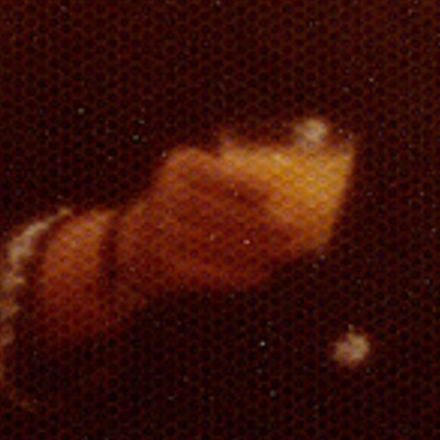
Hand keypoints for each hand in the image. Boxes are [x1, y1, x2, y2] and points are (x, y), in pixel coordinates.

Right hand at [110, 136, 354, 306]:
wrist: (141, 242)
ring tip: (285, 253)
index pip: (214, 174)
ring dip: (255, 251)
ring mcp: (160, 233)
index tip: (270, 195)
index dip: (241, 185)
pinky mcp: (163, 266)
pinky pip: (206, 272)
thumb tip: (297, 188)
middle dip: (261, 224)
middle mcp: (164, 196)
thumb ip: (242, 182)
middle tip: (294, 232)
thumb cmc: (195, 205)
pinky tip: (262, 273)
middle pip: (220, 212)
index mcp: (179, 165)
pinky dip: (237, 274)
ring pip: (217, 244)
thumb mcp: (208, 182)